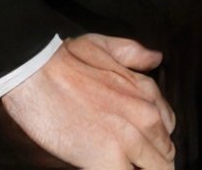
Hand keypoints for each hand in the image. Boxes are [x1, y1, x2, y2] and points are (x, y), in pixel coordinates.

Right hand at [0, 33, 176, 168]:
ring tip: (120, 165)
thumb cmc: (62, 59)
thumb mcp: (104, 44)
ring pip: (157, 168)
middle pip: (164, 152)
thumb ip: (134, 53)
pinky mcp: (107, 160)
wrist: (34, 73)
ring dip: (142, 169)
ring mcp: (129, 140)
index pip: (167, 126)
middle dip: (150, 159)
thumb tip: (155, 58)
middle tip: (130, 160)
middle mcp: (145, 116)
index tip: (141, 144)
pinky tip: (108, 168)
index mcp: (145, 92)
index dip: (154, 139)